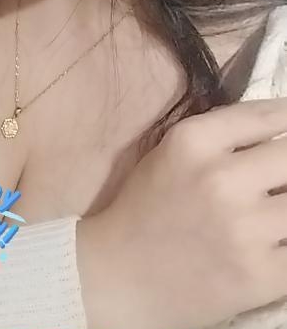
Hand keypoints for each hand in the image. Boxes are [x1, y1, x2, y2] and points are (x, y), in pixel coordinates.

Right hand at [77, 96, 286, 328]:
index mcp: (194, 141)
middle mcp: (220, 178)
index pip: (268, 116)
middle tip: (278, 173)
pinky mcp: (259, 275)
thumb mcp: (172, 151)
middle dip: (286, 161)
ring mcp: (244, 229)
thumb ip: (222, 134)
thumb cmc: (147, 206)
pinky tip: (275, 236)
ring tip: (273, 205)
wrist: (121, 275)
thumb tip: (277, 129)